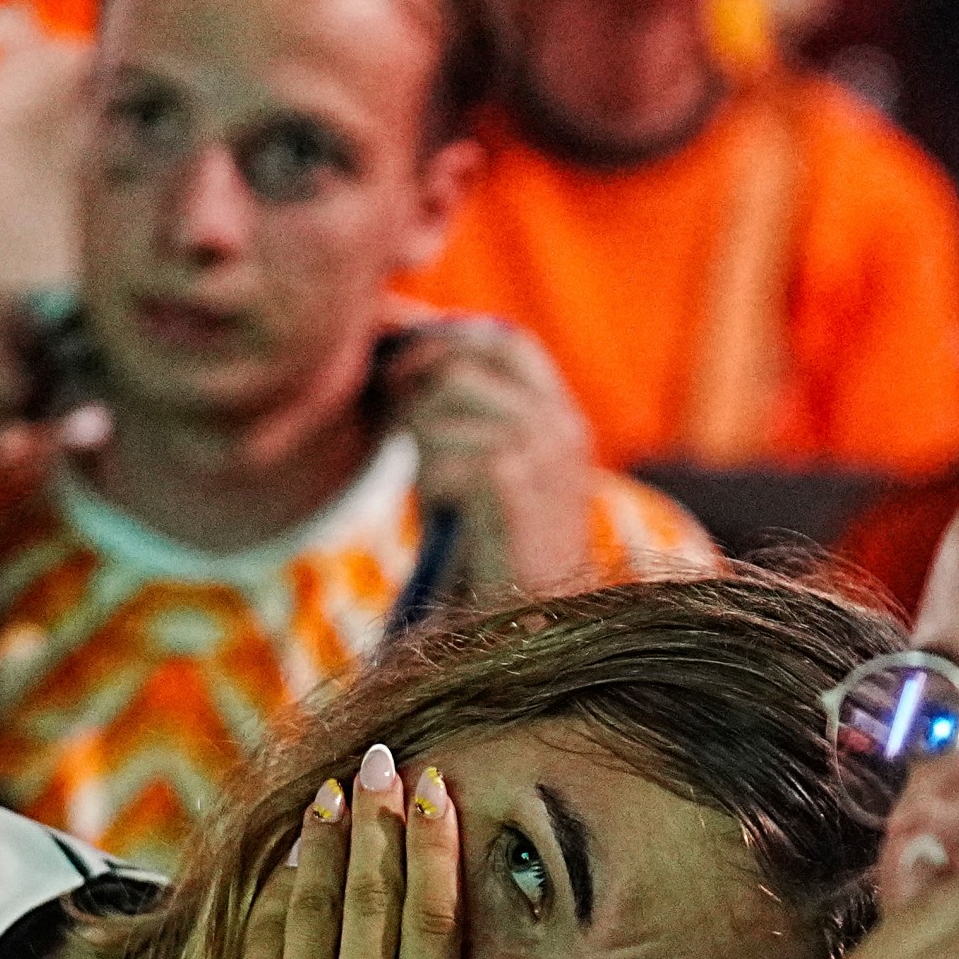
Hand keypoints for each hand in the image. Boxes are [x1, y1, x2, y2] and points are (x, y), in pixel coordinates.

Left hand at [172, 744, 618, 958]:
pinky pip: (265, 932)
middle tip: (387, 762)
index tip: (437, 793)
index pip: (436, 928)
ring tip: (339, 785)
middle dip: (381, 821)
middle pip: (376, 900)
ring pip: (316, 905)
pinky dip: (280, 882)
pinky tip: (296, 846)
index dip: (436, 853)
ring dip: (328, 838)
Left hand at [383, 320, 595, 600]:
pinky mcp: (514, 487)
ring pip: (443, 413)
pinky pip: (444, 459)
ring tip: (435, 487)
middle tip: (393, 418)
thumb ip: (481, 421)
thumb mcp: (508, 471)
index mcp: (564, 417)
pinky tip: (444, 509)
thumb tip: (414, 367)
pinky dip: (432, 485)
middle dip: (415, 389)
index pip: (509, 343)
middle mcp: (560, 427)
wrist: (543, 619)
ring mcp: (542, 454)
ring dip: (422, 448)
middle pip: (464, 367)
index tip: (406, 362)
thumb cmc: (510, 549)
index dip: (452, 339)